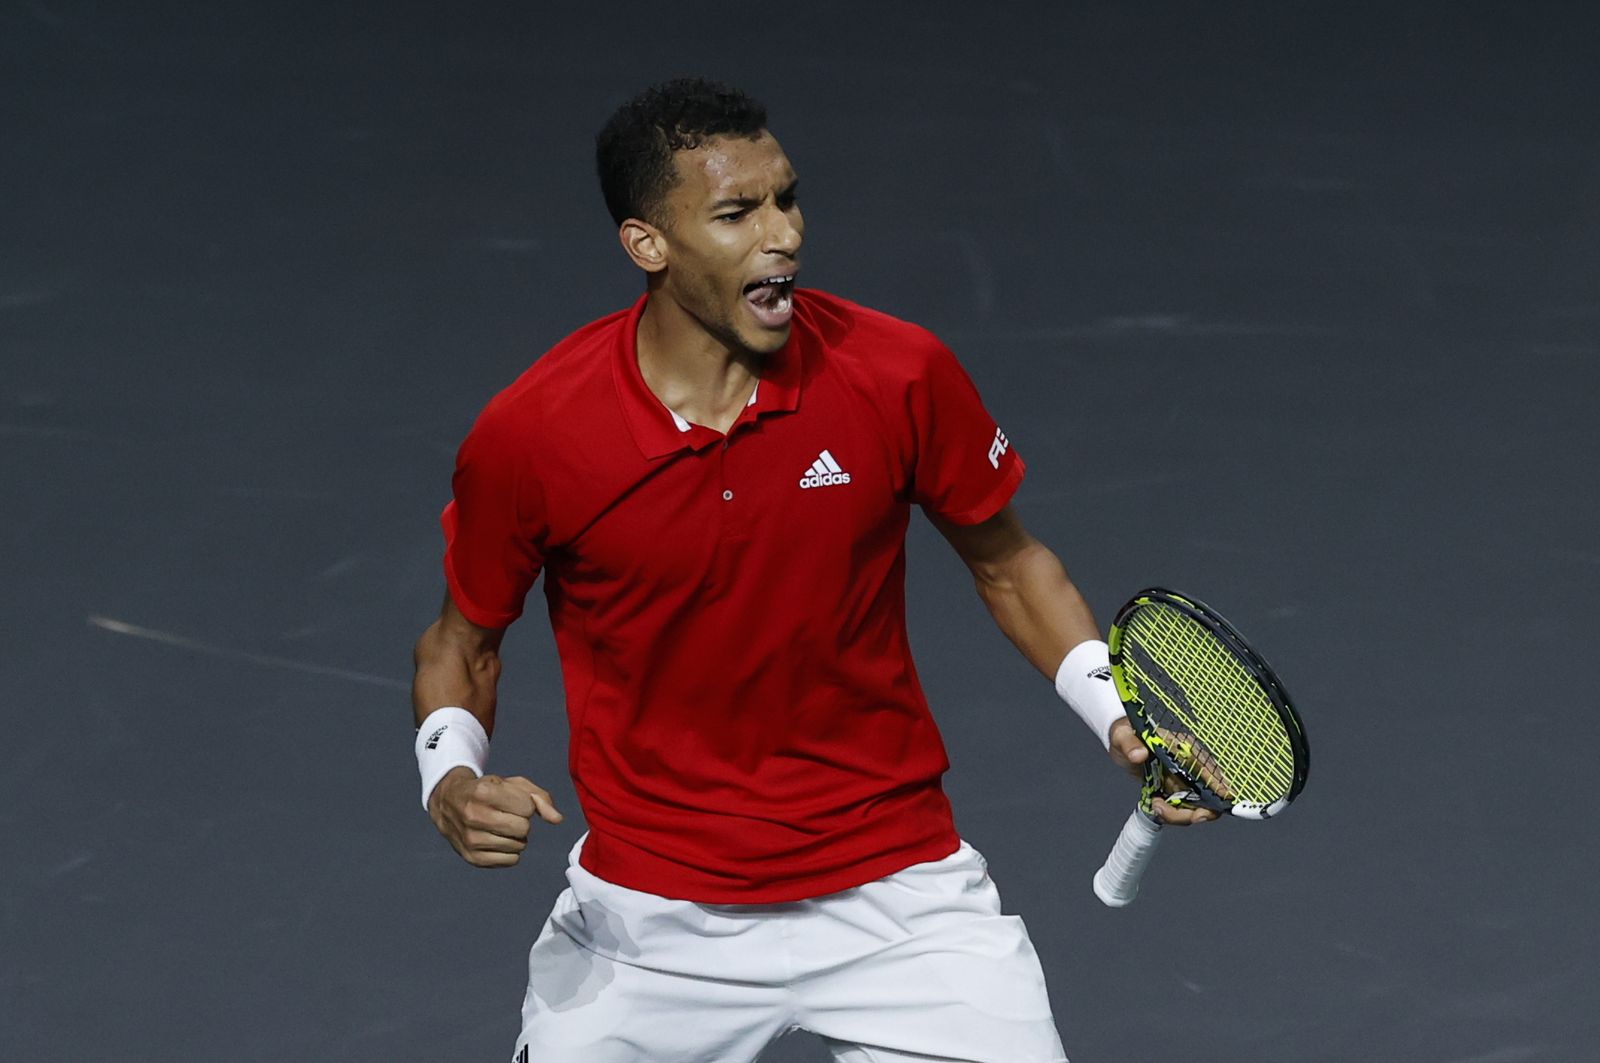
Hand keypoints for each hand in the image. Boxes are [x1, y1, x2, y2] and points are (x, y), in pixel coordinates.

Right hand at [427, 767, 564, 866]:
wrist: (448, 802)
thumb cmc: (487, 790)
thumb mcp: (511, 784)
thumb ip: (540, 798)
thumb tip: (557, 819)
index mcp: (484, 792)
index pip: (527, 808)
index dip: (526, 804)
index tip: (513, 801)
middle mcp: (474, 816)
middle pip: (523, 829)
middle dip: (522, 821)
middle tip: (508, 815)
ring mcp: (471, 839)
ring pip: (519, 846)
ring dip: (516, 837)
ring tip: (501, 826)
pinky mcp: (472, 857)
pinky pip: (511, 861)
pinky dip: (511, 852)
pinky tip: (498, 839)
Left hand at [1106, 719, 1217, 826]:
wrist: (1120, 743)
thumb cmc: (1126, 734)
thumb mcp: (1123, 737)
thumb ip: (1130, 744)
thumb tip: (1139, 754)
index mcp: (1185, 748)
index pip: (1209, 769)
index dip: (1217, 788)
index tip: (1211, 805)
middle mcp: (1191, 766)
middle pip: (1209, 795)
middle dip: (1193, 812)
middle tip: (1165, 811)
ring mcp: (1185, 780)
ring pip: (1196, 807)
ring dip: (1177, 814)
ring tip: (1155, 805)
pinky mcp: (1175, 791)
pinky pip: (1182, 809)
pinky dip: (1171, 814)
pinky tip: (1155, 804)